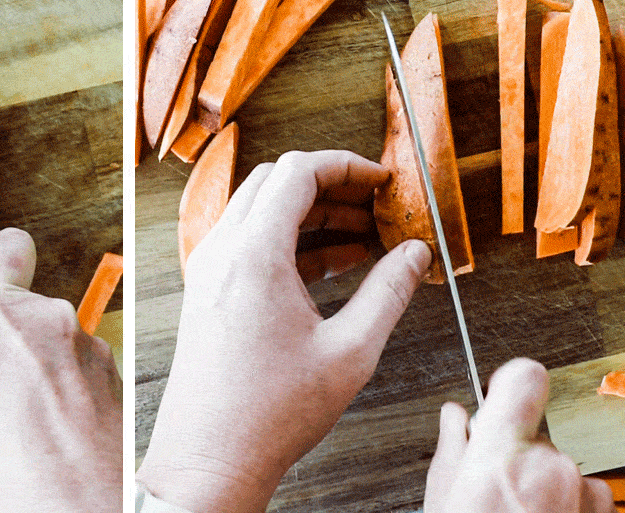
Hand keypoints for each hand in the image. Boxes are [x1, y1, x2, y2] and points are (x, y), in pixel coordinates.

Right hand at [0, 227, 120, 512]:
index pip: (7, 246)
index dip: (1, 263)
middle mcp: (48, 314)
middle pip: (30, 307)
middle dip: (16, 338)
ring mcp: (87, 343)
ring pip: (59, 342)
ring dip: (47, 371)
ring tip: (27, 427)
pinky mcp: (117, 372)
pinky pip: (87, 370)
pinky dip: (75, 394)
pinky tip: (58, 435)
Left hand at [138, 150, 430, 512]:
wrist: (208, 459)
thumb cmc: (269, 415)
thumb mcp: (349, 353)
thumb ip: (388, 294)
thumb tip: (416, 254)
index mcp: (254, 254)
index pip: (298, 171)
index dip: (345, 165)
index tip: (380, 178)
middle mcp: (224, 250)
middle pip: (277, 181)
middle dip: (331, 185)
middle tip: (375, 204)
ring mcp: (211, 268)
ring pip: (262, 209)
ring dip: (312, 213)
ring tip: (364, 237)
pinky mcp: (209, 288)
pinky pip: (251, 240)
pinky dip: (291, 240)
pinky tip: (333, 264)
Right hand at [424, 358, 612, 511]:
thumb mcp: (443, 498)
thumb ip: (453, 448)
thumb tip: (455, 418)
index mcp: (506, 452)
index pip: (524, 376)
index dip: (509, 382)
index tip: (499, 395)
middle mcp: (551, 467)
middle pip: (536, 435)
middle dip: (519, 457)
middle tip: (498, 491)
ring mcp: (583, 495)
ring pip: (561, 470)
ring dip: (545, 487)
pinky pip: (587, 498)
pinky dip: (569, 508)